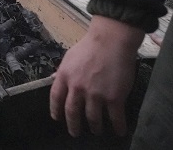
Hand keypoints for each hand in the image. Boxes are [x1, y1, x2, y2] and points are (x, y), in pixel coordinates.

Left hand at [49, 16, 143, 136]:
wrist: (112, 40)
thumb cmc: (91, 45)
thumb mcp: (70, 57)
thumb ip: (63, 71)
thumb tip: (53, 79)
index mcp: (65, 76)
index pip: (56, 98)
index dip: (56, 110)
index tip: (57, 118)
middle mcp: (77, 87)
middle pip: (72, 112)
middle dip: (73, 125)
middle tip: (75, 133)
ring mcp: (95, 94)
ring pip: (93, 118)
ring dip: (95, 127)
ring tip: (97, 130)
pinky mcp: (114, 97)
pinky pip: (115, 118)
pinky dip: (117, 127)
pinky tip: (119, 131)